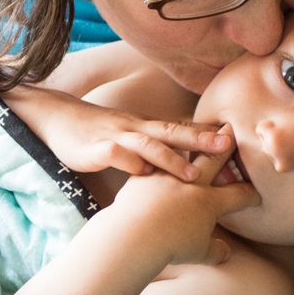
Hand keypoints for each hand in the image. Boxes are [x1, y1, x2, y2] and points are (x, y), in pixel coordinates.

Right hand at [7, 85, 232, 180]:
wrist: (57, 118)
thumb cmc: (96, 133)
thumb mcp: (128, 137)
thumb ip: (153, 149)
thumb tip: (183, 167)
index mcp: (145, 128)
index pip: (180, 129)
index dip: (207, 134)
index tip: (236, 141)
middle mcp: (135, 129)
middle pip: (173, 132)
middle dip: (201, 139)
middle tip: (227, 145)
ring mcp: (116, 137)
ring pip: (147, 144)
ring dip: (170, 158)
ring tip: (192, 175)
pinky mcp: (96, 148)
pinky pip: (115, 154)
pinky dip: (130, 163)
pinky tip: (142, 175)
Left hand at [98, 138, 261, 266]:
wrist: (134, 235)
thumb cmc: (169, 247)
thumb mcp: (199, 254)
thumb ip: (215, 251)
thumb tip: (226, 253)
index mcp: (210, 202)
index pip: (238, 195)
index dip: (250, 194)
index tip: (257, 193)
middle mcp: (190, 183)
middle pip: (214, 160)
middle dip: (226, 145)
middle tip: (232, 130)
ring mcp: (165, 177)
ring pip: (182, 154)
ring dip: (190, 142)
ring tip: (193, 134)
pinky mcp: (141, 176)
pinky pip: (153, 161)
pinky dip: (157, 156)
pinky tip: (156, 152)